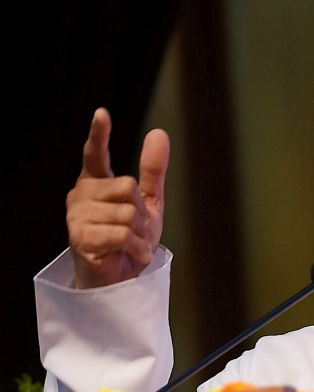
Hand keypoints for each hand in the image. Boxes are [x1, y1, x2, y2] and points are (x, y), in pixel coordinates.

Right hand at [66, 108, 169, 287]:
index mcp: (96, 183)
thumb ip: (152, 170)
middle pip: (128, 186)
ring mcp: (77, 216)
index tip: (102, 113)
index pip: (95, 154)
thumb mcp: (148, 201)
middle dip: (142, 212)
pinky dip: (135, 247)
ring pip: (127, 212)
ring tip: (131, 244)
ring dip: (140, 233)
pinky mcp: (80, 238)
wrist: (122, 278)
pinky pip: (122, 234)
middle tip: (135, 230)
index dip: (99, 133)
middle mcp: (81, 195)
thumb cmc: (130, 239)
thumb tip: (158, 133)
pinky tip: (129, 254)